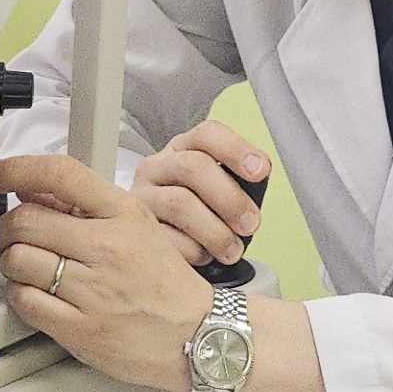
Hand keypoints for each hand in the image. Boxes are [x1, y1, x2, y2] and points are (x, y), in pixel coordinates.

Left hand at [0, 152, 212, 389]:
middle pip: (27, 221)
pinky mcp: (80, 329)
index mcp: (124, 214)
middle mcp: (108, 248)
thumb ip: (87, 207)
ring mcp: (94, 290)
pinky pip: (25, 301)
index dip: (17, 169)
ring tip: (29, 267)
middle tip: (12, 235)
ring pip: (18, 261)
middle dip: (8, 227)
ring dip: (12, 262)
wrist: (197, 335)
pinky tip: (36, 294)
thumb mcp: (137, 228)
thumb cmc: (166, 283)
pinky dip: (20, 295)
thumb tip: (32, 191)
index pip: (61, 174)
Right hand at [130, 118, 268, 268]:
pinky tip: (204, 256)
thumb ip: (236, 180)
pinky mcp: (132, 230)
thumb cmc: (195, 214)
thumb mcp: (214, 188)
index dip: (236, 149)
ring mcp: (140, 197)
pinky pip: (167, 239)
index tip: (260, 171)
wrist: (152, 245)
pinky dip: (194, 251)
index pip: (207, 135)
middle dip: (230, 198)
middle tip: (251, 224)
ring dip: (215, 231)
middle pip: (193, 167)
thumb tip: (260, 180)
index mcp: (181, 149)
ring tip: (232, 250)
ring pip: (180, 204)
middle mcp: (156, 167)